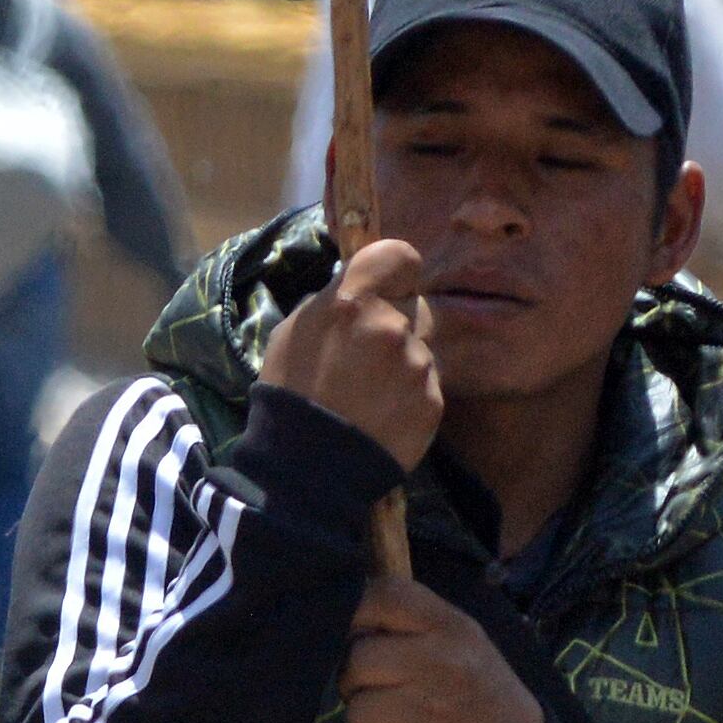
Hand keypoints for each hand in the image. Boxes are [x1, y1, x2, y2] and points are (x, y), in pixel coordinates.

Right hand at [265, 235, 440, 473]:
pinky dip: (410, 399)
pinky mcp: (431, 402)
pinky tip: (382, 417)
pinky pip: (427, 387)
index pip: (400, 255)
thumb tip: (361, 290)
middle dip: (397, 326)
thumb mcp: (295, 331)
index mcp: (353, 300)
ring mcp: (416, 366)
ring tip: (370, 396)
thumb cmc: (290, 393)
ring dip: (403, 366)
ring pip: (421, 350)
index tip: (387, 289)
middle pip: (415, 308)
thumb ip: (335, 301)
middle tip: (368, 358)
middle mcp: (391, 326)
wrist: (306, 467)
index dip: (395, 273)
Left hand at [343, 575, 541, 722]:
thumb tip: (349, 620)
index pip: (386, 595)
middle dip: (354, 682)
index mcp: (451, 627)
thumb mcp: (465, 643)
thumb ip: (415, 624)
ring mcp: (432, 709)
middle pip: (359, 659)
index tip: (361, 637)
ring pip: (357, 711)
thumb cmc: (481, 695)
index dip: (357, 614)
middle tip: (374, 693)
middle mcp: (443, 661)